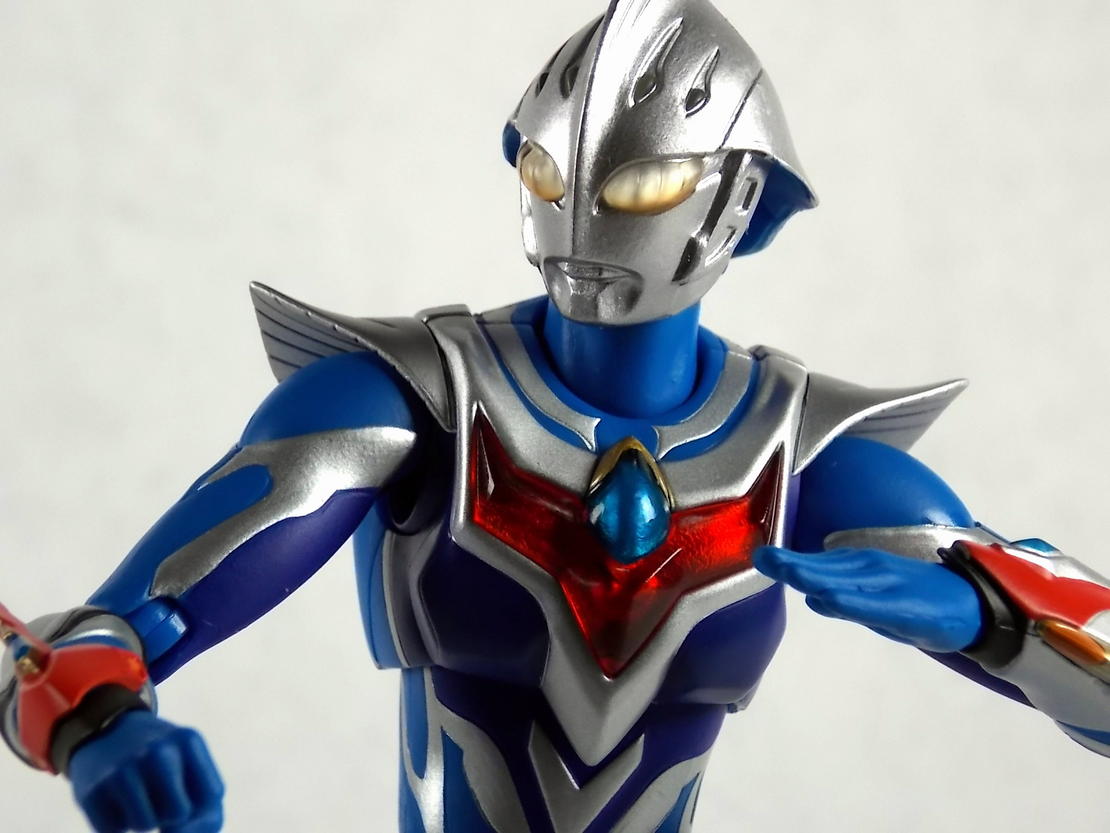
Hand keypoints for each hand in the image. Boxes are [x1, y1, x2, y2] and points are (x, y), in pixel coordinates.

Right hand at [69, 710, 223, 832]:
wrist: (106, 733)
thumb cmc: (163, 763)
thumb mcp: (194, 770)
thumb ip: (208, 815)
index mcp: (188, 740)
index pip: (213, 793)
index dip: (201, 802)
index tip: (188, 788)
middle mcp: (156, 750)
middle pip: (179, 813)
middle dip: (172, 814)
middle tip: (160, 794)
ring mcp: (121, 769)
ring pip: (145, 825)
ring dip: (144, 820)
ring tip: (139, 796)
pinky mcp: (92, 791)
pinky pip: (112, 830)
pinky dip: (116, 823)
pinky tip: (115, 797)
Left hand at [753, 546, 983, 652]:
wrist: (974, 608)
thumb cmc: (921, 604)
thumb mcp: (877, 602)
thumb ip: (844, 599)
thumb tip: (812, 599)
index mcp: (861, 566)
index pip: (818, 563)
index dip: (788, 560)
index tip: (759, 556)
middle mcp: (870, 570)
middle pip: (823, 568)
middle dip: (790, 564)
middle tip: (759, 557)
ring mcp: (887, 585)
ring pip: (842, 580)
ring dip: (810, 573)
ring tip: (780, 566)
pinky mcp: (903, 606)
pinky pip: (871, 604)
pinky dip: (848, 600)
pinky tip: (827, 597)